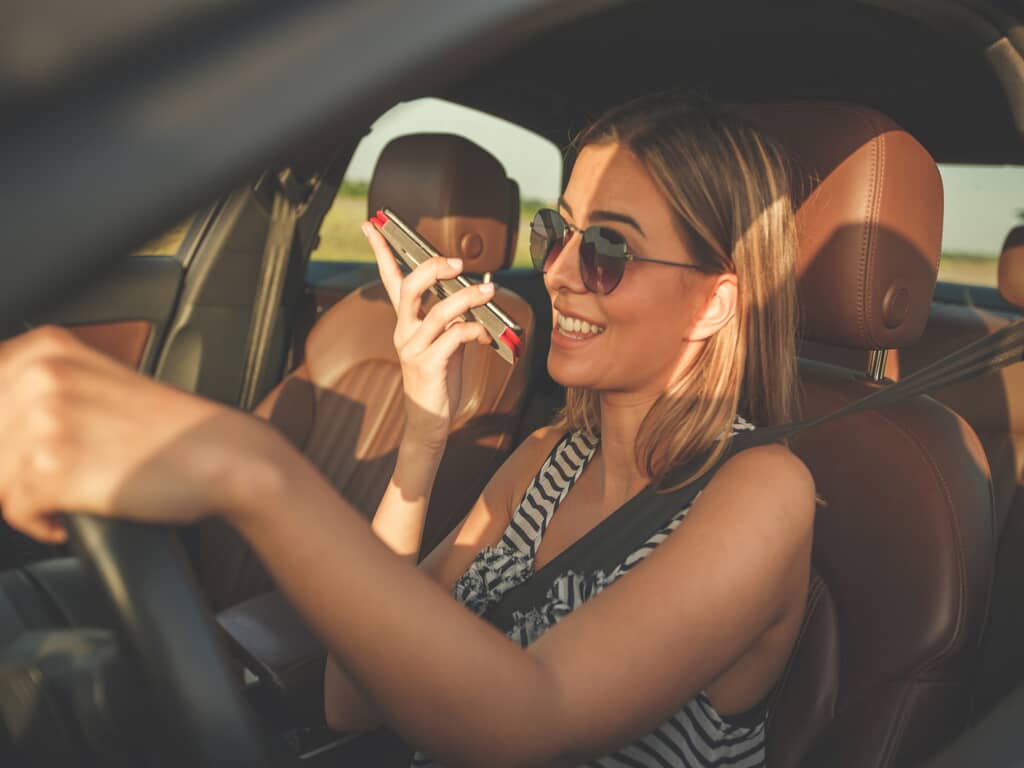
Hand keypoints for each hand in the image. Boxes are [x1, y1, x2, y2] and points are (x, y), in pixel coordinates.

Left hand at [0, 326, 273, 542]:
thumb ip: (36, 391)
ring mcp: (46, 420)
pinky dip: (43, 522)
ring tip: (72, 492)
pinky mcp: (54, 468)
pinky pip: (16, 511)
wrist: (225, 455)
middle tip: (60, 476)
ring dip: (27, 496)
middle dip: (12, 469)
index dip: (5, 437)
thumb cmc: (171, 431)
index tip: (24, 452)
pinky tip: (77, 510)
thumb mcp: (95, 385)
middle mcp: (40, 376)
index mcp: (46, 350)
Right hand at [364, 222, 494, 451]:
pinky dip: (474, 331)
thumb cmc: (440, 378)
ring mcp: (413, 349)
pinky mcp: (427, 366)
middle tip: (457, 262)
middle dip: (432, 269)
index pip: (390, 279)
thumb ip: (452, 318)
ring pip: (437, 313)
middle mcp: (404, 331)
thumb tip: (474, 293)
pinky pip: (453, 339)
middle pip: (410, 289)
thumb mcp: (445, 341)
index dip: (381, 251)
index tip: (373, 225)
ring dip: (466, 299)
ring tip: (488, 291)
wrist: (428, 421)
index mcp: (406, 321)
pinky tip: (486, 335)